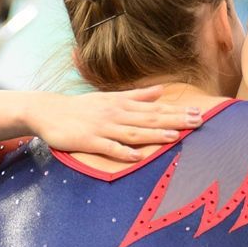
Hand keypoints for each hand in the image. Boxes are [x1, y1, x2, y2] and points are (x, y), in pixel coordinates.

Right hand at [29, 86, 202, 160]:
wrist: (49, 111)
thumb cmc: (82, 107)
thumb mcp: (110, 97)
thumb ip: (137, 95)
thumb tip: (161, 90)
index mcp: (122, 104)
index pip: (155, 108)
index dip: (177, 111)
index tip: (198, 112)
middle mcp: (116, 114)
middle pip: (150, 118)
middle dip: (175, 120)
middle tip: (198, 122)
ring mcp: (103, 127)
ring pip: (133, 132)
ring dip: (154, 134)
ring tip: (175, 137)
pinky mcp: (89, 140)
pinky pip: (109, 147)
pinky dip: (123, 152)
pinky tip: (138, 156)